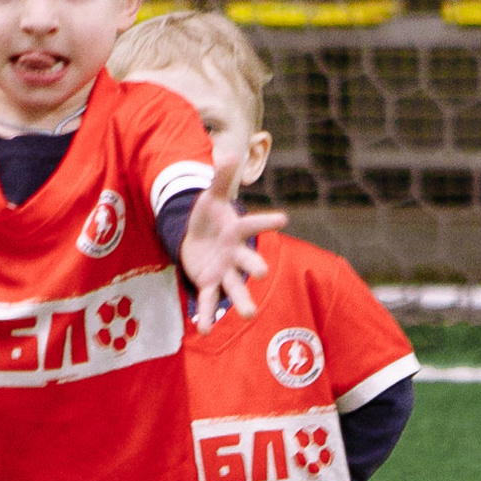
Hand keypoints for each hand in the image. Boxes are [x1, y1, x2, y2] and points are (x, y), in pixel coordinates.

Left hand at [179, 155, 285, 330]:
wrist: (196, 239)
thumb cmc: (209, 217)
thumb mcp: (211, 196)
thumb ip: (220, 178)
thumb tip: (228, 152)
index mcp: (237, 231)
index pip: (253, 224)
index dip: (267, 221)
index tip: (284, 218)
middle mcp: (235, 255)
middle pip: (247, 262)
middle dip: (254, 266)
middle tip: (262, 272)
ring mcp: (223, 272)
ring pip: (234, 288)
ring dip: (242, 301)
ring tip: (250, 315)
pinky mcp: (208, 283)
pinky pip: (208, 300)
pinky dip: (206, 315)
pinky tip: (203, 329)